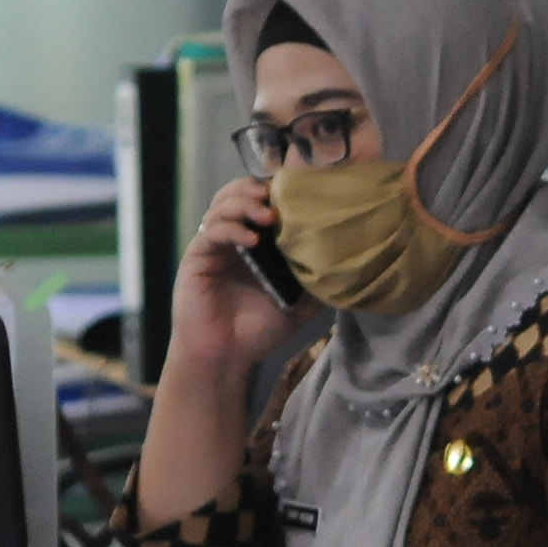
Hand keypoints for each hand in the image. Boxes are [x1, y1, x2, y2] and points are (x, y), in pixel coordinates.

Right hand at [167, 176, 308, 377]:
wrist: (227, 357)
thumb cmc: (258, 331)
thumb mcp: (299, 305)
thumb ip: (318, 283)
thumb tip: (349, 265)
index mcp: (256, 243)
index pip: (261, 202)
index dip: (276, 192)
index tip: (298, 192)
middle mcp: (233, 238)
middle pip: (238, 194)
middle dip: (257, 190)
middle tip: (278, 198)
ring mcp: (214, 246)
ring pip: (222, 206)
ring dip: (245, 204)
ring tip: (268, 216)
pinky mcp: (197, 257)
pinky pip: (212, 232)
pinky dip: (232, 229)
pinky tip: (252, 239)